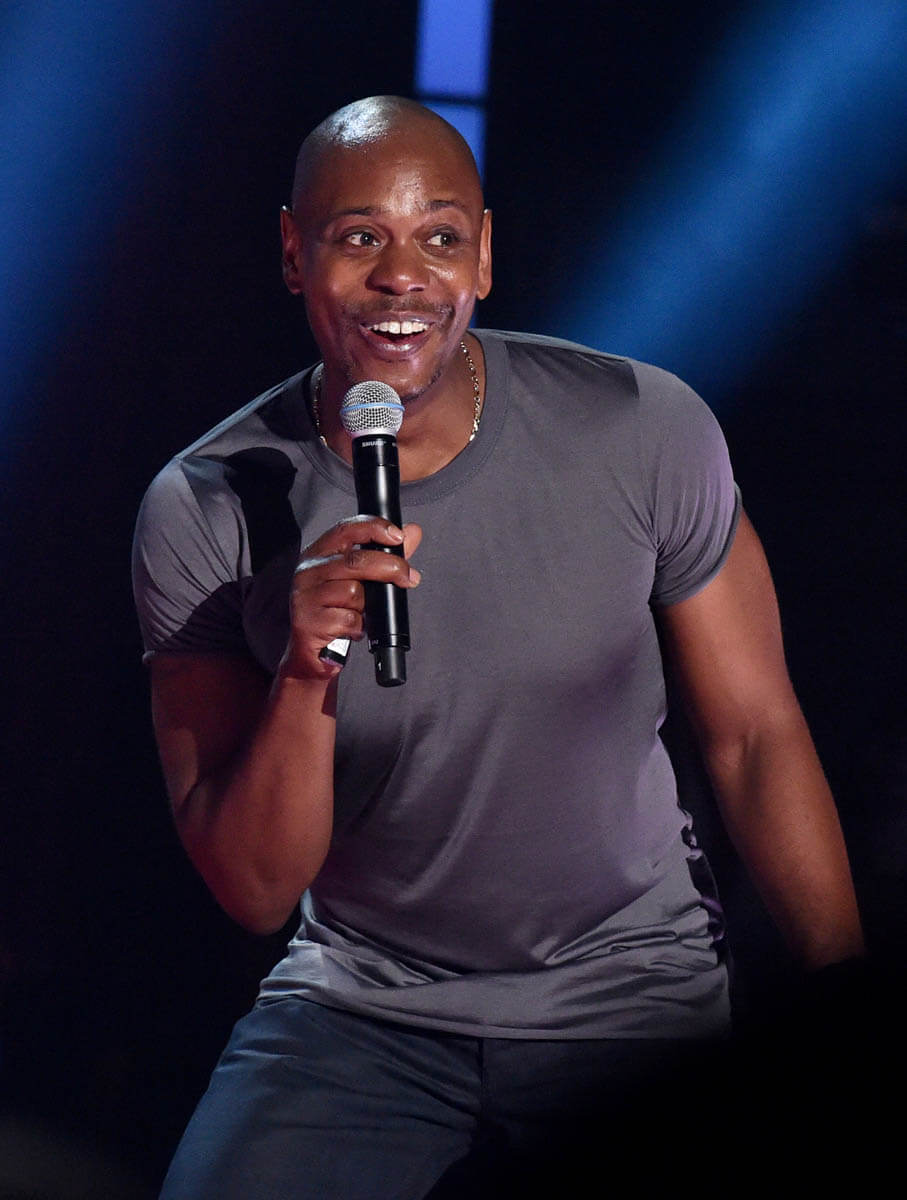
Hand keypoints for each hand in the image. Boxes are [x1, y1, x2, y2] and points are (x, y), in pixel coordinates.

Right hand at [281, 516, 421, 680]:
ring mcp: (306, 596)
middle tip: (408, 577)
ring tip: (359, 613)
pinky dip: (358, 626)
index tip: (398, 536)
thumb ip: (386, 554)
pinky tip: (351, 628)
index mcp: (319, 553)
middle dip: (390, 567)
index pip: (346, 529)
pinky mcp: (309, 621)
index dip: (374, 527)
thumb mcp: (359, 579)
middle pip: (356, 561)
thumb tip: (413, 532)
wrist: (311, 651)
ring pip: (354, 592)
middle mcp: (308, 570)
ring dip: (367, 606)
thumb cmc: (335, 610)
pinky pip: (349, 619)